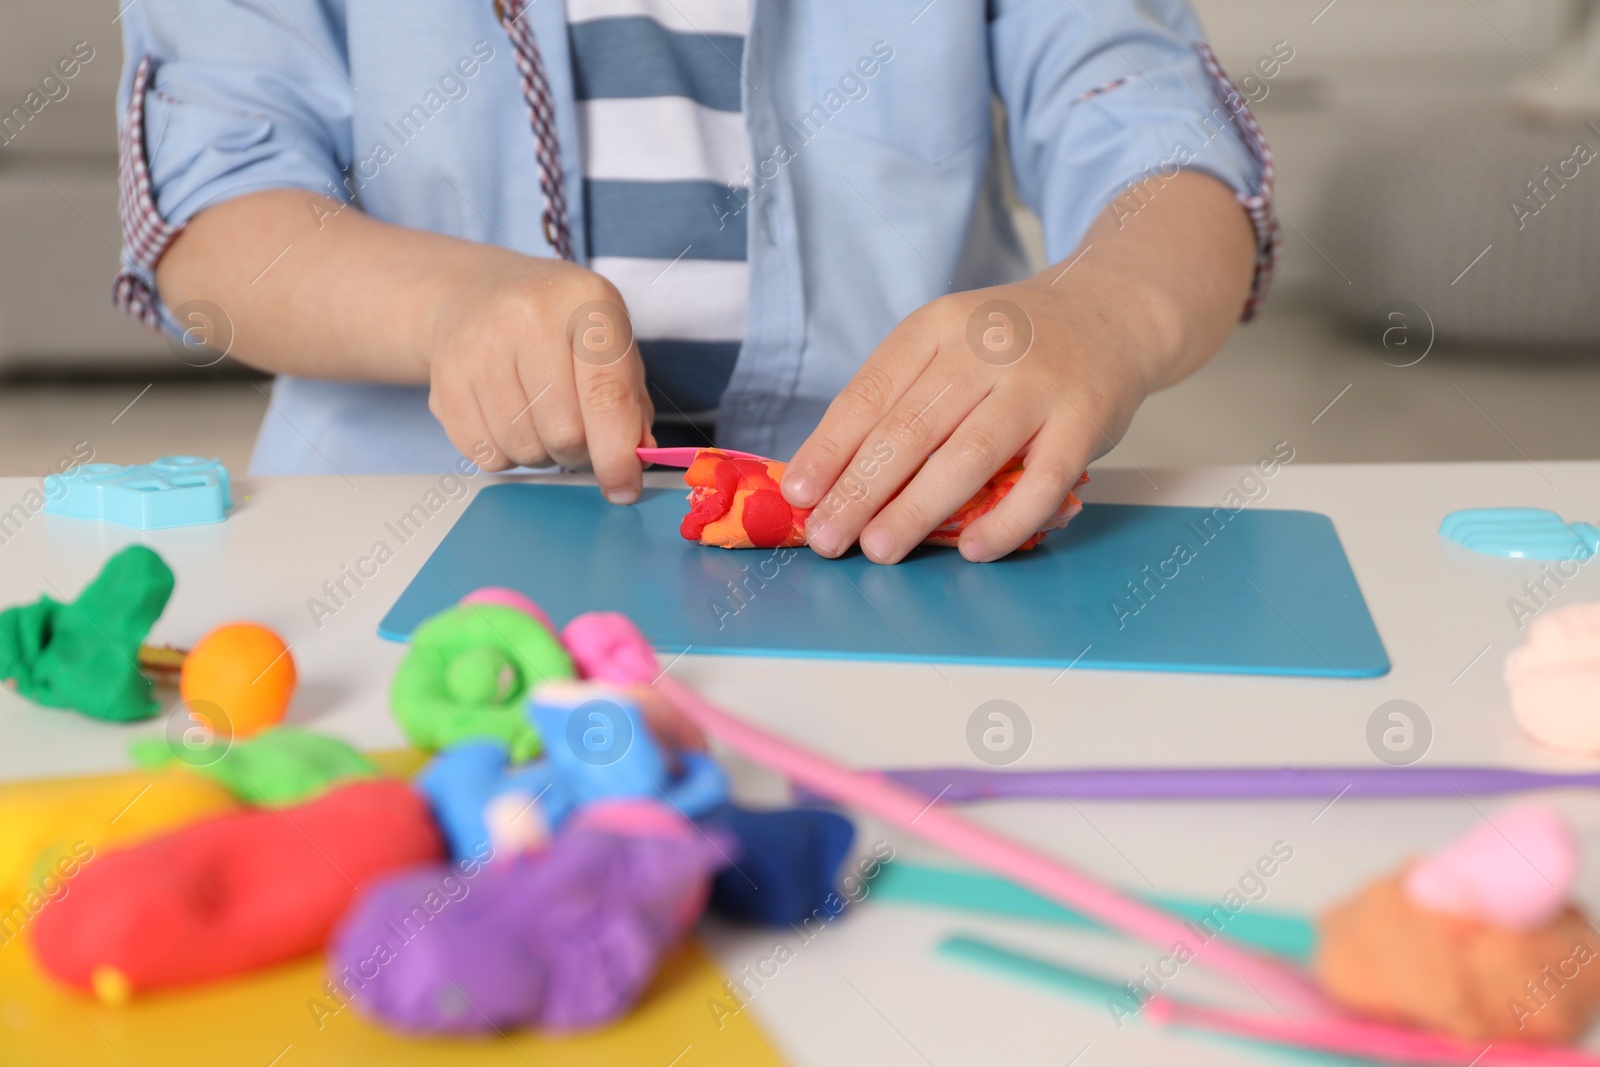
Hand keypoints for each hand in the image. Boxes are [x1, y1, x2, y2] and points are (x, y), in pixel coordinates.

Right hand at [426, 253, 652, 501]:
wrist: (478, 294)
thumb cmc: (559, 326)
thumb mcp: (609, 343)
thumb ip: (630, 404)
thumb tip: (634, 461)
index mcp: (584, 303)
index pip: (605, 396)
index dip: (617, 454)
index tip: (624, 488)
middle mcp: (527, 316)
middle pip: (564, 433)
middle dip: (579, 454)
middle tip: (578, 439)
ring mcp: (478, 347)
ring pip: (524, 449)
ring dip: (542, 454)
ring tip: (540, 420)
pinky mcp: (443, 380)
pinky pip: (486, 454)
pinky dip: (506, 454)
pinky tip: (508, 419)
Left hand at [780, 276, 1160, 562]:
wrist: (1111, 312)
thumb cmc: (1012, 347)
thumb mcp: (949, 347)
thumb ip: (902, 401)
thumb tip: (832, 477)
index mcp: (937, 327)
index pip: (871, 393)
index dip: (831, 446)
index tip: (801, 492)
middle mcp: (985, 349)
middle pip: (910, 429)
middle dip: (860, 489)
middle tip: (828, 537)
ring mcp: (1038, 385)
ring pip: (968, 455)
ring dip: (917, 509)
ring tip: (880, 548)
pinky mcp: (1085, 421)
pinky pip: (1042, 482)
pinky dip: (1005, 520)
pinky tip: (972, 548)